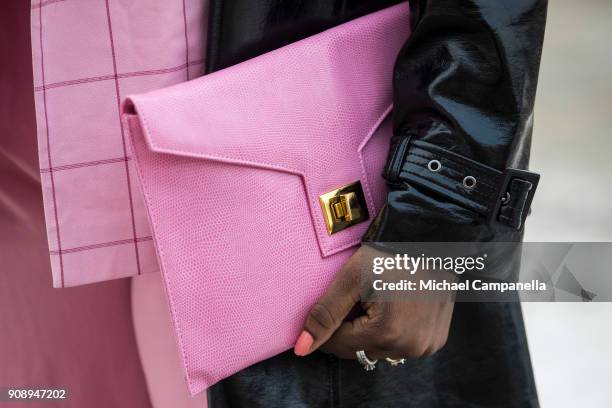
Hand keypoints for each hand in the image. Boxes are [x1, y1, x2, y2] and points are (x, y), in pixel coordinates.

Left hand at [293, 245, 454, 360]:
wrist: (428, 241)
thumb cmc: (387, 254)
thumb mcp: (351, 278)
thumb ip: (325, 314)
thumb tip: (301, 349)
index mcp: (386, 333)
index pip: (339, 346)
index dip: (331, 327)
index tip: (338, 304)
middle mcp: (410, 347)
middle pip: (360, 350)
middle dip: (353, 329)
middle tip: (360, 299)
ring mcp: (426, 346)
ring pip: (380, 350)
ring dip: (372, 333)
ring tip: (380, 301)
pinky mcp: (435, 341)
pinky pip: (402, 345)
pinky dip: (393, 333)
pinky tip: (396, 308)